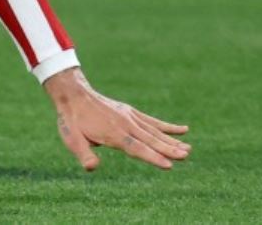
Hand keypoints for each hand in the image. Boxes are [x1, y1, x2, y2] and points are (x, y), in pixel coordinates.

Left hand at [44, 68, 190, 171]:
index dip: (152, 157)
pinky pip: (152, 121)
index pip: (136, 148)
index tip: (169, 165)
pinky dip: (167, 126)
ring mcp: (130, 116)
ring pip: (155, 131)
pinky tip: (183, 130)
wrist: (73, 94)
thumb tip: (92, 167)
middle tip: (186, 156)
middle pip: (150, 139)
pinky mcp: (131, 112)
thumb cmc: (72, 121)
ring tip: (188, 149)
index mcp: (113, 133)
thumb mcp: (72, 139)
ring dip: (171, 140)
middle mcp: (125, 124)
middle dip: (168, 149)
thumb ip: (83, 153)